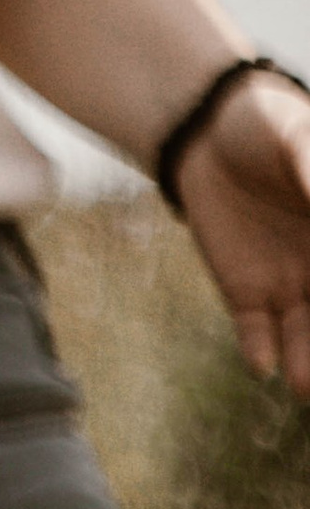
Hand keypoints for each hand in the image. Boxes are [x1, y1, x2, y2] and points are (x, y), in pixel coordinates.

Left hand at [180, 73, 309, 397]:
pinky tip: (262, 364)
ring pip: (305, 335)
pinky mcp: (246, 297)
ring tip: (304, 384)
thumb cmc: (269, 125)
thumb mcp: (299, 140)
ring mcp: (290, 286)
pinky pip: (256, 332)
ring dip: (306, 361)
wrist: (208, 137)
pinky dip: (259, 349)